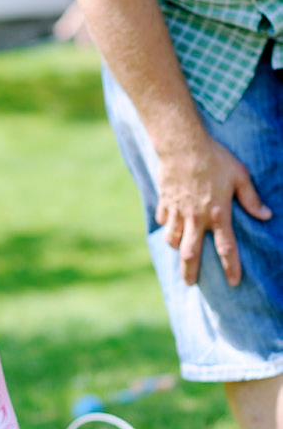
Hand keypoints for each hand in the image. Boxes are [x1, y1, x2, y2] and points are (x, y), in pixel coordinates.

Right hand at [156, 135, 271, 285]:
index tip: (233, 282)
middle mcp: (196, 218)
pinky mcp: (165, 202)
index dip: (230, 267)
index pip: (226, 247)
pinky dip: (167, 226)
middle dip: (190, 273)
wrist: (182, 144)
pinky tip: (170, 225)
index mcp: (218, 213)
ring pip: (173, 240)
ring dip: (177, 249)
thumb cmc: (215, 158)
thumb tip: (266, 215)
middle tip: (191, 284)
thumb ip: (251, 198)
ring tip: (181, 254)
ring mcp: (178, 211)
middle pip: (191, 254)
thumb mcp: (239, 175)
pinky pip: (164, 220)